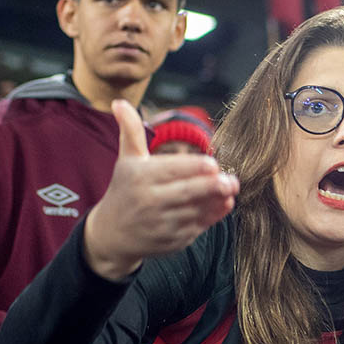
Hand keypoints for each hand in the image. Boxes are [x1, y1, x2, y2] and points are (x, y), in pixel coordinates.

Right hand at [83, 101, 239, 280]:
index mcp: (140, 177)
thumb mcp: (126, 160)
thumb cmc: (124, 190)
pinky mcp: (171, 242)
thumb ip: (130, 131)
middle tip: (232, 180)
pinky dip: (212, 217)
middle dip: (213, 186)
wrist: (111, 235)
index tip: (214, 165)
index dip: (196, 168)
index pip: (174, 170)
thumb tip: (119, 102)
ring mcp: (160, 224)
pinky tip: (223, 205)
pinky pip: (196, 228)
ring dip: (217, 202)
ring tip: (231, 192)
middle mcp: (149, 202)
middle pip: (188, 192)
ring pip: (195, 211)